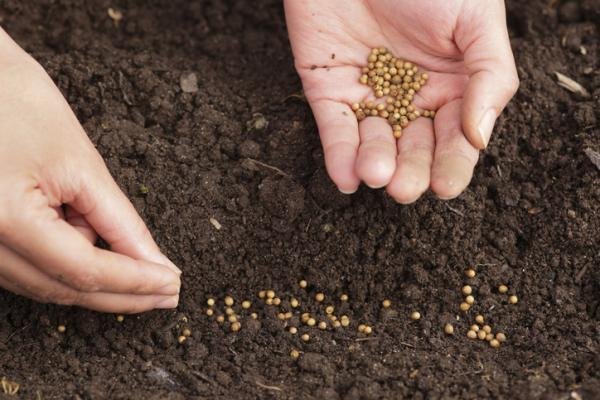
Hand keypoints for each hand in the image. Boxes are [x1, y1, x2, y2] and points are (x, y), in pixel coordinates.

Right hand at [0, 29, 180, 312]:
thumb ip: (119, 221)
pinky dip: (68, 266)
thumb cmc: (16, 100)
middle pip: (63, 288)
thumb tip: (154, 262)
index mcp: (4, 219)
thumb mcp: (79, 162)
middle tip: (167, 294)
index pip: (83, 270)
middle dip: (121, 294)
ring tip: (141, 267)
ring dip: (97, 281)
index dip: (134, 282)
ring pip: (44, 285)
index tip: (173, 285)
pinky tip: (99, 250)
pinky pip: (27, 269)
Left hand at [285, 0, 518, 201]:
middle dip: (409, 171)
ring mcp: (369, 95)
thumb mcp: (475, 21)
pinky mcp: (328, 90)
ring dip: (373, 163)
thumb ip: (489, 76)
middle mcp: (410, 98)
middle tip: (405, 189)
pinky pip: (333, 128)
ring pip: (372, 142)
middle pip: (412, 148)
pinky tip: (345, 177)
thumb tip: (480, 137)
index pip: (455, 138)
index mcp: (452, 86)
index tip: (445, 186)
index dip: (451, 164)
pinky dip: (337, 154)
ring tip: (376, 175)